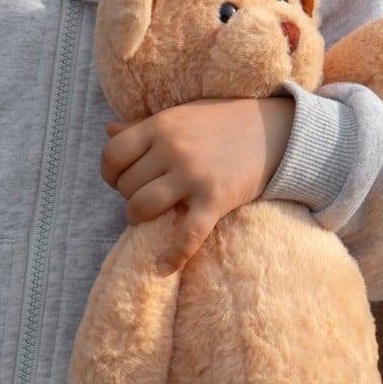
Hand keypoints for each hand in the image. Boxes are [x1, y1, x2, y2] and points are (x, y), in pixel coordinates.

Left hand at [102, 97, 295, 273]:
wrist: (275, 131)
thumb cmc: (223, 121)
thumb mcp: (181, 115)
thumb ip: (143, 124)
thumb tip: (107, 128)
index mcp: (161, 125)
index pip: (112, 155)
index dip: (110, 173)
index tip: (120, 179)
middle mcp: (172, 149)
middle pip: (126, 185)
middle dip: (130, 195)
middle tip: (146, 195)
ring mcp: (193, 176)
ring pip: (142, 208)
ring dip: (139, 218)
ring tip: (148, 217)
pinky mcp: (215, 199)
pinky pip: (186, 235)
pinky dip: (173, 255)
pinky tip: (163, 268)